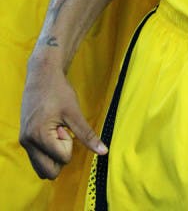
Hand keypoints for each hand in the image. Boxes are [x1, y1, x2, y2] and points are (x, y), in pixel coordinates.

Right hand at [20, 56, 106, 179]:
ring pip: (41, 168)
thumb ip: (88, 135)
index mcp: (39, 137)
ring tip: (56, 131)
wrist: (42, 74)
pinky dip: (47, 151)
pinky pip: (36, 158)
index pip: (62, 158)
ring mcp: (24, 141)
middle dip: (60, 156)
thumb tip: (104, 152)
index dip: (69, 143)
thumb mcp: (74, 112)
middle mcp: (27, 143)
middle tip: (62, 132)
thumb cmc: (58, 91)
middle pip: (48, 172)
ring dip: (53, 156)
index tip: (65, 125)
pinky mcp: (24, 138)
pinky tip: (52, 131)